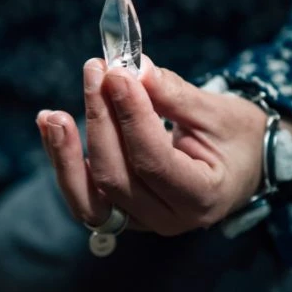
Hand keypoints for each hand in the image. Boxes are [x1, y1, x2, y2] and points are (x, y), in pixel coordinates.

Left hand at [37, 57, 267, 235]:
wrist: (241, 167)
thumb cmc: (236, 138)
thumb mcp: (219, 112)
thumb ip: (174, 95)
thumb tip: (133, 70)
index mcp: (201, 197)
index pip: (153, 161)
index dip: (130, 117)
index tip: (117, 74)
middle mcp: (167, 219)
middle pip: (115, 176)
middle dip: (98, 121)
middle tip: (94, 71)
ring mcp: (138, 221)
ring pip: (88, 197)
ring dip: (64, 154)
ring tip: (50, 115)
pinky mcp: (118, 213)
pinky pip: (81, 194)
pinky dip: (62, 160)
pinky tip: (49, 125)